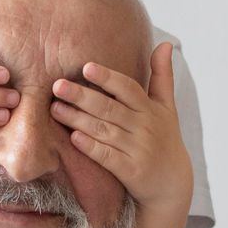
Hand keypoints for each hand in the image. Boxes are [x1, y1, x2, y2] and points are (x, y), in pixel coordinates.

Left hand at [50, 41, 192, 212]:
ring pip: (104, 131)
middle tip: (57, 85)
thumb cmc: (165, 139)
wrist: (172, 184)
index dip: (108, 78)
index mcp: (151, 109)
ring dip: (78, 119)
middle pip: (110, 108)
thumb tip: (166, 43)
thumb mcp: (167, 107)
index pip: (128, 88)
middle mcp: (145, 128)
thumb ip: (162, 76)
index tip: (86, 67)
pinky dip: (91, 147)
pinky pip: (107, 157)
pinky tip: (73, 137)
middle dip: (82, 96)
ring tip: (55, 109)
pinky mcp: (131, 171)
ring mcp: (138, 150)